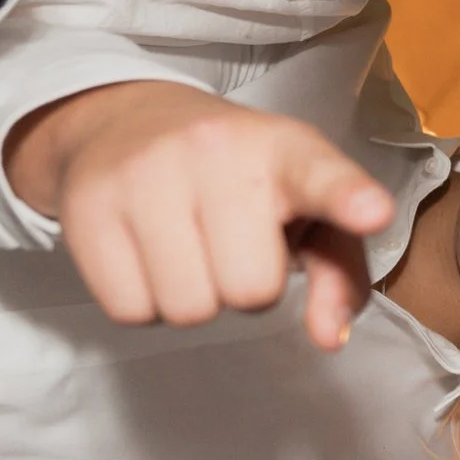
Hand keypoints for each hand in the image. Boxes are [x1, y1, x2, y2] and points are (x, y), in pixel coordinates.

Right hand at [3, 80, 395, 348]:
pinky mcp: (87, 207)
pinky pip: (131, 311)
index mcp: (287, 151)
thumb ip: (339, 275)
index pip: (322, 177)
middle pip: (250, 291)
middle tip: (231, 244)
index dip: (347, 198)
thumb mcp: (308, 213)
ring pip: (188, 309)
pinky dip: (145, 301)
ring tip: (189, 247)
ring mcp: (145, 173)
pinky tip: (148, 254)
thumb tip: (329, 337)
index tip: (372, 213)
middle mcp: (216, 150)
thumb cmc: (243, 182)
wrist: (127, 122)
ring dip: (195, 297)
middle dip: (247, 287)